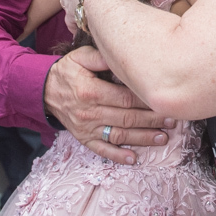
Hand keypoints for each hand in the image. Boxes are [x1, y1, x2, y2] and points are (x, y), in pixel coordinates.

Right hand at [45, 47, 174, 164]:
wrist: (43, 90)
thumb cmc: (66, 72)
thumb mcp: (80, 57)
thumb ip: (101, 57)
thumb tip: (123, 56)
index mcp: (91, 91)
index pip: (125, 98)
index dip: (146, 102)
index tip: (163, 102)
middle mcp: (90, 112)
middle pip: (127, 119)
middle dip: (152, 121)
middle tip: (172, 121)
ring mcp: (87, 128)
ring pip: (119, 136)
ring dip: (142, 139)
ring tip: (163, 139)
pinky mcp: (84, 138)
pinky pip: (102, 150)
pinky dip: (118, 156)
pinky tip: (134, 159)